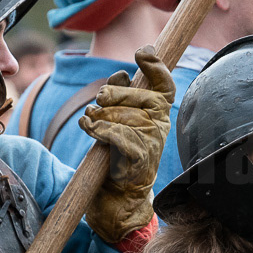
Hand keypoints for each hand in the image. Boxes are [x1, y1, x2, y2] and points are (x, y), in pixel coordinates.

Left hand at [80, 46, 174, 242]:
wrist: (119, 200)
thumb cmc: (117, 159)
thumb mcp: (119, 123)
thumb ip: (121, 98)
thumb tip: (121, 74)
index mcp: (158, 115)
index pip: (165, 85)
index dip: (156, 66)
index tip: (141, 52)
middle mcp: (160, 126)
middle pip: (140, 96)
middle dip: (113, 94)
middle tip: (98, 100)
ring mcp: (152, 143)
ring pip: (125, 115)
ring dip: (100, 115)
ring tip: (89, 120)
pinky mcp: (139, 159)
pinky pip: (118, 135)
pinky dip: (99, 129)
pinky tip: (88, 127)